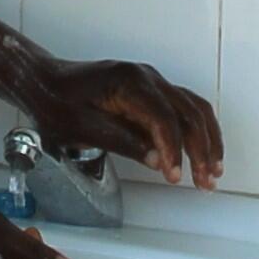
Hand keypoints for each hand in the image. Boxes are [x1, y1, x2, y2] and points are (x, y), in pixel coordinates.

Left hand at [19, 54, 221, 187]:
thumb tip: (158, 161)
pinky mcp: (152, 90)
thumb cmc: (56, 103)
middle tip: (204, 181)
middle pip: (187, 114)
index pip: (163, 119)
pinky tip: (204, 149)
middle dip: (200, 150)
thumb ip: (123, 143)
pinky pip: (186, 106)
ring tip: (213, 170)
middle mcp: (146, 77)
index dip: (173, 150)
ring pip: (194, 109)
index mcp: (128, 83)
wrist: (45, 82)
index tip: (175, 176)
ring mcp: (152, 81)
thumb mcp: (82, 129)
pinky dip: (199, 129)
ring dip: (208, 140)